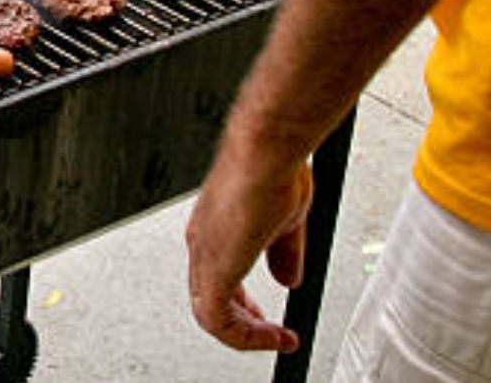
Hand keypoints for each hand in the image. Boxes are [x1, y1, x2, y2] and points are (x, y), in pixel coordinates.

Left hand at [185, 154, 313, 351]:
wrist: (269, 149)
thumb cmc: (275, 167)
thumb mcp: (286, 220)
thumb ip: (284, 254)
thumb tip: (288, 279)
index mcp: (214, 231)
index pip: (216, 280)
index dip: (241, 305)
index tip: (264, 317)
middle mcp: (202, 243)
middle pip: (207, 300)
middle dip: (241, 324)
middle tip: (269, 335)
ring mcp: (205, 254)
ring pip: (208, 314)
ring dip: (244, 335)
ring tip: (275, 340)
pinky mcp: (214, 264)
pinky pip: (216, 318)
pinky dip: (244, 336)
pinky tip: (272, 336)